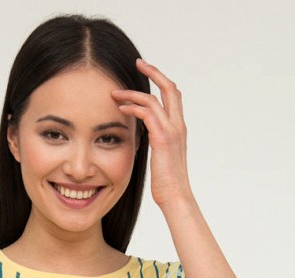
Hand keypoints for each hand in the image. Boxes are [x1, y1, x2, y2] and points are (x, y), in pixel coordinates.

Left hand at [111, 58, 193, 207]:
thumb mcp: (162, 159)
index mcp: (179, 129)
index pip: (174, 96)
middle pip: (170, 88)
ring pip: (154, 99)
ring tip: (115, 93)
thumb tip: (145, 138)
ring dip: (133, 93)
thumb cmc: (167, 184)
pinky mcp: (162, 139)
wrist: (176, 198)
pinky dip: (133, 108)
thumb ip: (156, 143)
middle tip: (138, 63)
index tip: (147, 73)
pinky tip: (121, 110)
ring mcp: (172, 131)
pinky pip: (147, 114)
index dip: (162, 81)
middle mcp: (178, 126)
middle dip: (154, 72)